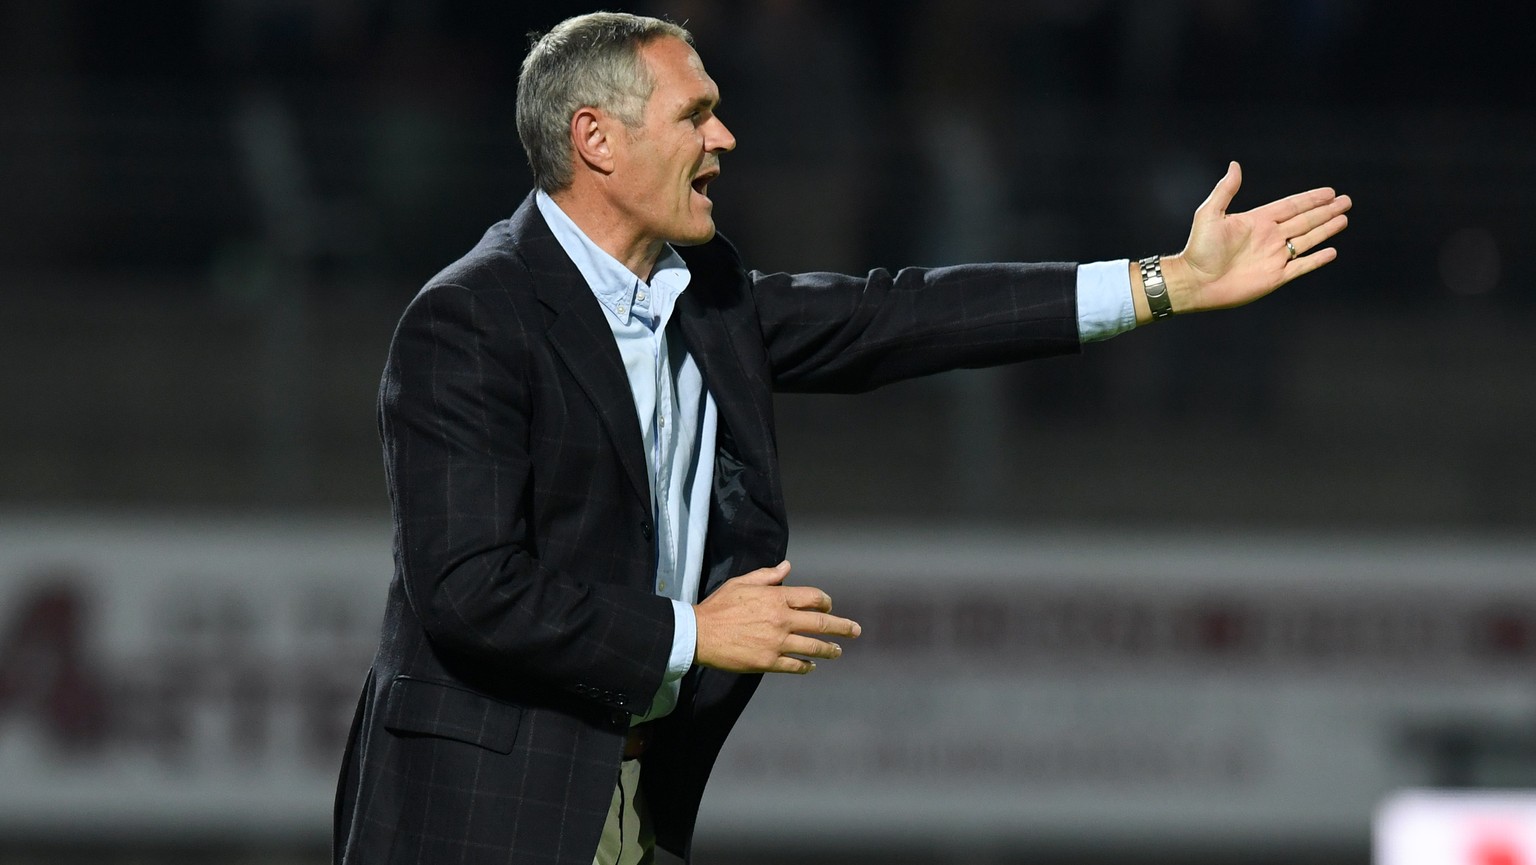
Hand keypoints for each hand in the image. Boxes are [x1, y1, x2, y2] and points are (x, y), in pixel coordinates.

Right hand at [693, 561, 860, 674]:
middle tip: (856, 631)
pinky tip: (810, 666)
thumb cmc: (719, 605)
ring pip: (813, 647)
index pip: (813, 598)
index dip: (826, 602)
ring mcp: (777, 642)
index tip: (830, 607)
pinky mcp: (768, 662)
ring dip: (829, 650)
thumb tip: (787, 567)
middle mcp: (782, 619)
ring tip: (838, 651)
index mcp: (777, 597)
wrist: (699, 633)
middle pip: (821, 624)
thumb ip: (768, 576)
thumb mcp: (743, 583)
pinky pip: (795, 665)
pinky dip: (806, 665)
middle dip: (843, 627)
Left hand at [1162, 161, 1351, 313]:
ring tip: (1344, 219)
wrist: (1195, 281)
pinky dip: (1317, 260)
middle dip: (1326, 210)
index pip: (1291, 206)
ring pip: (1307, 240)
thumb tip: (1235, 165)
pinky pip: (1301, 267)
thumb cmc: (1198, 248)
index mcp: (1257, 221)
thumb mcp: (1210, 213)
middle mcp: (1269, 237)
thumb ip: (1225, 190)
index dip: (1310, 199)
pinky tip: (1331, 251)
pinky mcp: (1275, 277)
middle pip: (1305, 220)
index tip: (1330, 191)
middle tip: (1346, 201)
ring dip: (1326, 229)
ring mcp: (1274, 257)